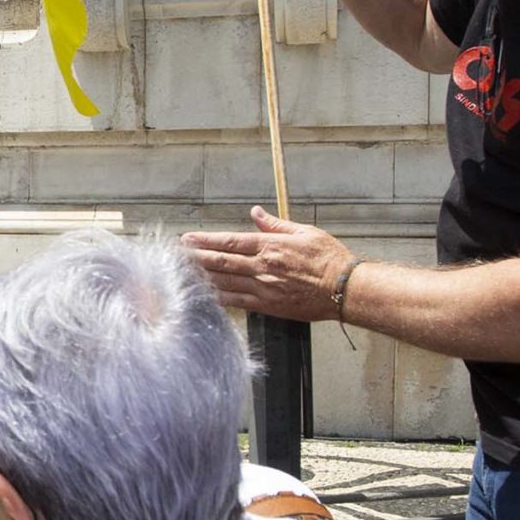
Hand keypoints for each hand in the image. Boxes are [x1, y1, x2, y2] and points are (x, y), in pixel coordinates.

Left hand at [181, 207, 357, 320]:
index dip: (204, 240)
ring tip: (181, 272)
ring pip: (224, 281)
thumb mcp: (304, 232)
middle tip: (175, 254)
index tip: (186, 238)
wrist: (344, 288)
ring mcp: (263, 288)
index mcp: (270, 246)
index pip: (229, 241)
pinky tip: (203, 294)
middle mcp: (262, 266)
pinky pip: (236, 301)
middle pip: (220, 261)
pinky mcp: (267, 306)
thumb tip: (255, 212)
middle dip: (195, 257)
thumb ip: (275, 224)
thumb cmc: (328, 258)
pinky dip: (217, 297)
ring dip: (201, 277)